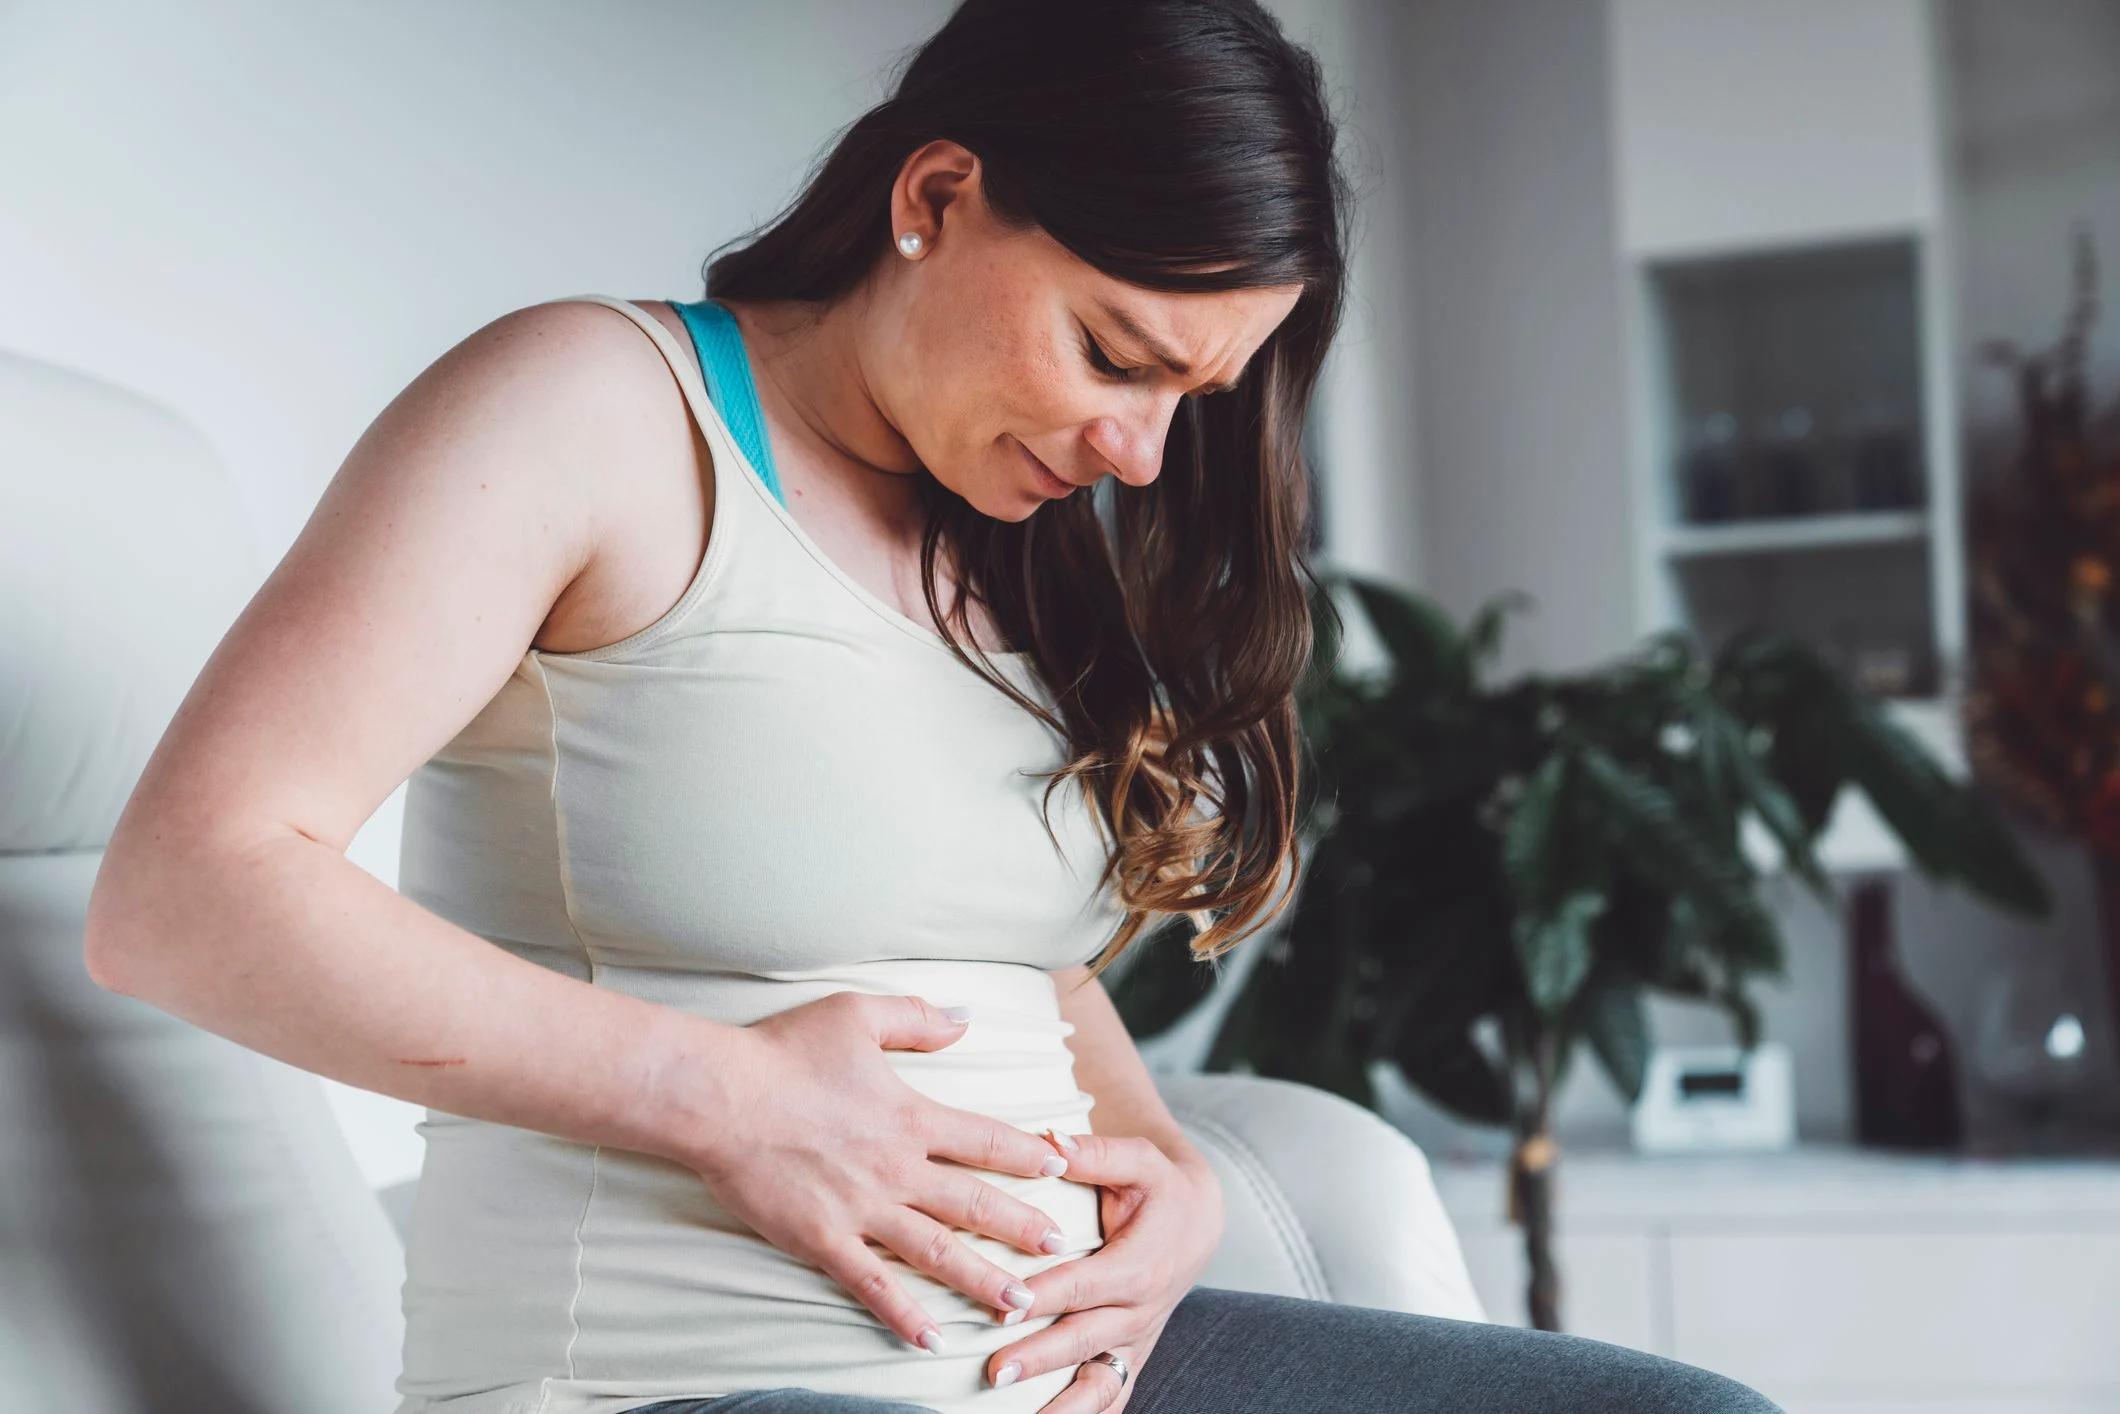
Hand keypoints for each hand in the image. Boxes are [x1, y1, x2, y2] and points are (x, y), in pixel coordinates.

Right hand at [672, 991, 1075, 1353]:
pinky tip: (930, 1338)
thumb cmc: (783, 1051)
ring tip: (1020, 1305)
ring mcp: (862, 1209)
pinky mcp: (823, 1240)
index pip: (985, 1140)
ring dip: (982, 1280)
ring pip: (937, 1252)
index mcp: (910, 1116)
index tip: (1060, 1168)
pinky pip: (872, 1284)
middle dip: (1022, 1227)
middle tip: (1059, 1248)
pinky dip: (903, 1314)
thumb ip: (918, 1017)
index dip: (1026, 1154)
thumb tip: (967, 1018)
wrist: (720, 1096)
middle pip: (974, 1203)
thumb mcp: (858, 1014)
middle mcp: (897, 1168)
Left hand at [984, 1131, 1225, 1412]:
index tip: (1005, 1307)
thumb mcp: (1138, 1159)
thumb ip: (1095, 1152)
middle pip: (1085, 1339)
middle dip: (1040, 1358)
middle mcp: (1140, 1309)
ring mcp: (1136, 1338)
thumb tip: (1049, 1141)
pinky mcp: (1130, 1355)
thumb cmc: (1159, 1186)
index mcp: (1140, 1263)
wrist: (1197, 1223)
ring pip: (1102, 1382)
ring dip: (1063, 1404)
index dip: (1047, 1296)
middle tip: (994, 1371)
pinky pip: (1111, 1396)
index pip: (1086, 1284)